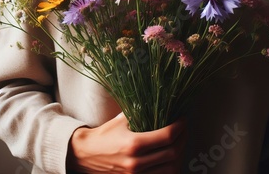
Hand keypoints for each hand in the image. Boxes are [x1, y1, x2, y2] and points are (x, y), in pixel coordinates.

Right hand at [67, 113, 185, 172]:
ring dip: (179, 156)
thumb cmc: (103, 136)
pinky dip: (170, 169)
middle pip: (173, 153)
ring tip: (179, 144)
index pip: (167, 136)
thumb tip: (159, 101)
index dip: (180, 126)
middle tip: (184, 130)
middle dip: (183, 139)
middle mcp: (136, 162)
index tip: (183, 119)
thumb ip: (140, 112)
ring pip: (170, 169)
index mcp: (133, 144)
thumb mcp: (121, 121)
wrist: (84, 156)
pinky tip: (171, 159)